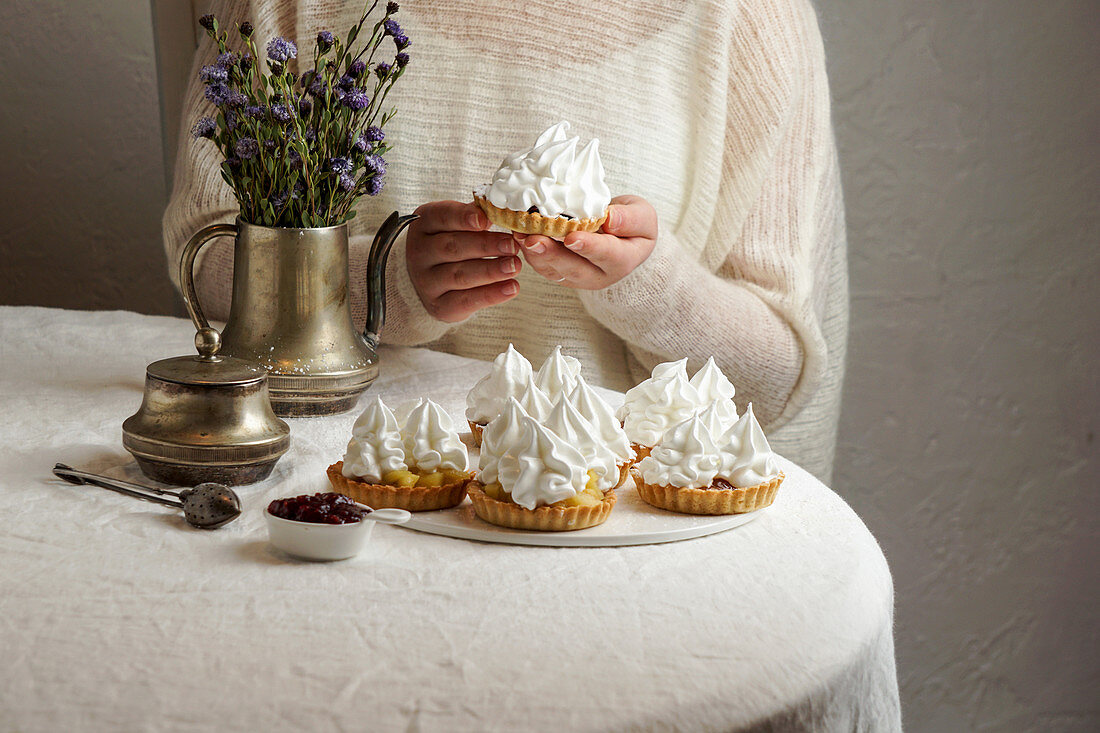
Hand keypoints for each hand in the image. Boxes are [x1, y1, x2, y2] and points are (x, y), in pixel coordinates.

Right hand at [406, 201, 521, 321]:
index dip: (463, 217)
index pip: (442, 217)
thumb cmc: (448, 245)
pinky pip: (466, 301)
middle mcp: (419, 253)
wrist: (430, 281)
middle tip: (511, 245)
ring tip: (515, 266)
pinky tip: (511, 287)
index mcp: (424, 224)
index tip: (485, 220)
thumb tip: (497, 210)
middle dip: (485, 246)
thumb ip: (473, 216)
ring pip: (460, 275)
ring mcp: (426, 282)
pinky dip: (491, 295)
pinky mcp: (439, 306)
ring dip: (491, 270)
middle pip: (452, 247)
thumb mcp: (454, 224)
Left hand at [514, 195, 656, 288]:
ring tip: (520, 235)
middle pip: (574, 269)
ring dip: (535, 254)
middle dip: (552, 255)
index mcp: (623, 260)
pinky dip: (529, 251)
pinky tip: (518, 234)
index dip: (589, 247)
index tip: (572, 238)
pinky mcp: (560, 274)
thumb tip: (610, 219)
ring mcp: (577, 278)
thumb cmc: (631, 222)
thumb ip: (631, 219)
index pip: (607, 255)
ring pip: (554, 270)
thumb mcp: (642, 215)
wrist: (619, 234)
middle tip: (534, 240)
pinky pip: (543, 267)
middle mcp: (599, 275)